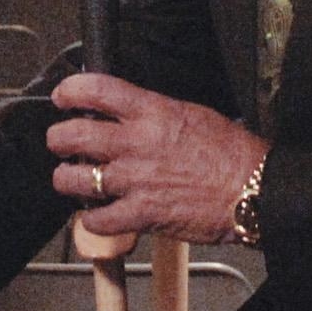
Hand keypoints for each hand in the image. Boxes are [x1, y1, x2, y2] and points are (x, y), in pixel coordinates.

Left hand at [43, 73, 264, 246]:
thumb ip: (153, 112)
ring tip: (71, 179)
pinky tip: (98, 214)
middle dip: (58, 138)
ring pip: (74, 179)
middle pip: (72, 136)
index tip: (64, 98)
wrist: (253, 189)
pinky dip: (91, 220)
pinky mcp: (141, 214)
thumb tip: (126, 112)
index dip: (69, 91)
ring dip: (66, 179)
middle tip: (60, 141)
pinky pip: (96, 220)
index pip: (95, 90)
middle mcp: (137, 143)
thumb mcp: (192, 113)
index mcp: (152, 112)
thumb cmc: (231, 152)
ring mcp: (135, 180)